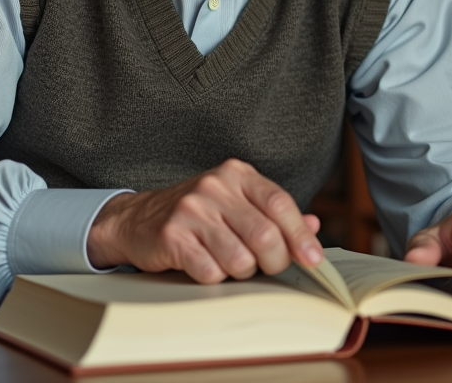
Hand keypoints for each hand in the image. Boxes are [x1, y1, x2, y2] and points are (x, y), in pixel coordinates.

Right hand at [86, 159, 322, 283]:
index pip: (280, 203)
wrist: (137, 219)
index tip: (314, 260)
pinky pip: (210, 271)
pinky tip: (205, 265)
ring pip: (240, 258)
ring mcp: (192, 210)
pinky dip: (215, 277)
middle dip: (274, 261)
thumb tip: (313, 226)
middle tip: (267, 267)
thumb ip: (274, 214)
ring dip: (241, 272)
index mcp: (236, 174)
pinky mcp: (172, 236)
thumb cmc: (198, 214)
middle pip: (265, 235)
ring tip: (229, 263)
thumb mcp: (237, 204)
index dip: (300, 236)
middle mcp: (215, 186)